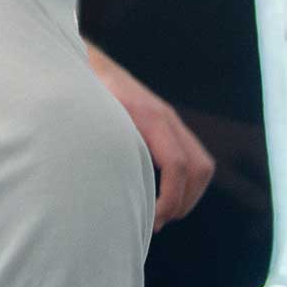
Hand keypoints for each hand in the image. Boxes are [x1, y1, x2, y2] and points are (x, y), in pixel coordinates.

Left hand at [87, 42, 215, 229]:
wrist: (89, 64)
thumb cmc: (85, 96)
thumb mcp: (93, 124)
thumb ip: (107, 150)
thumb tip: (114, 193)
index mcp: (149, 117)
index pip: (177, 165)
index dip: (170, 199)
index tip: (151, 219)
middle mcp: (166, 117)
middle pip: (199, 168)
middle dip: (184, 201)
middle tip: (157, 221)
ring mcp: (170, 119)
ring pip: (201, 164)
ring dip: (188, 194)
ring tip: (161, 213)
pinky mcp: (167, 124)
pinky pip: (191, 156)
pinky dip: (184, 181)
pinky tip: (161, 194)